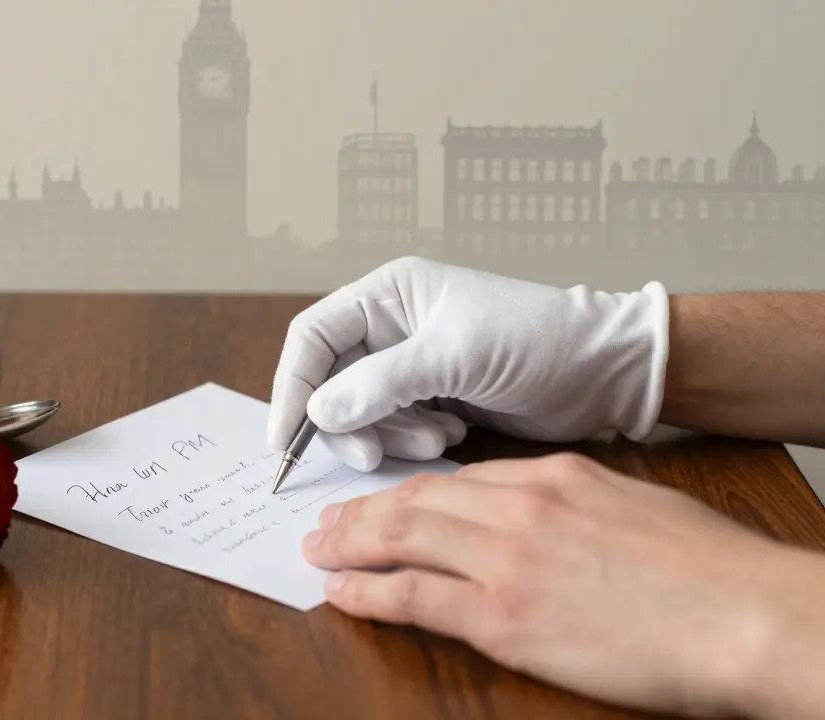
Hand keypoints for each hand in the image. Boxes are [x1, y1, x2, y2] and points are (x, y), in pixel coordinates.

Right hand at [267, 256, 670, 470]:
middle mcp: (393, 327)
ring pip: (361, 413)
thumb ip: (381, 383)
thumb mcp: (454, 356)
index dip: (293, 385)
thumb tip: (319, 412)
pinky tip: (452, 438)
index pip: (314, 336)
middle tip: (371, 456)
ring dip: (389, 435)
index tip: (286, 436)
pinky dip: (411, 442)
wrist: (604, 372)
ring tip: (438, 440)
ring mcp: (411, 366)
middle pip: (332, 382)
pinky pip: (393, 429)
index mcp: (390, 295)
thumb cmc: (537, 341)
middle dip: (348, 423)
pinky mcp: (433, 399)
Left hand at [301, 453, 824, 717]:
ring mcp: (507, 560)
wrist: (747, 616)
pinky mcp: (503, 616)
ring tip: (318, 550)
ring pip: (402, 537)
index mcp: (554, 477)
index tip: (386, 501)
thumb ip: (575, 503)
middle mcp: (520, 507)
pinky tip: (341, 591)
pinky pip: (413, 597)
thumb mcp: (634, 506)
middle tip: (327, 522)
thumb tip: (539, 514)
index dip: (411, 492)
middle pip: (417, 499)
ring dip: (350, 543)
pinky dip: (368, 591)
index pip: (459, 479)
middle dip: (363, 511)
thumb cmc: (711, 571)